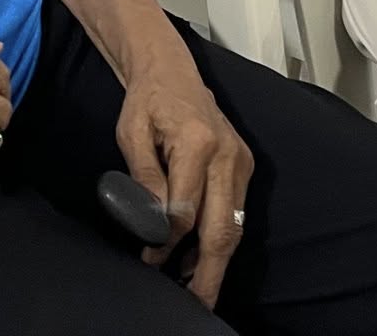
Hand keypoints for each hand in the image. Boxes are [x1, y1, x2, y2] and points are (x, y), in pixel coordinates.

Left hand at [116, 55, 253, 307]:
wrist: (172, 71)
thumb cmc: (148, 100)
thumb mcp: (132, 134)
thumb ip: (145, 178)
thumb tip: (153, 224)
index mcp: (198, 143)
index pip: (186, 211)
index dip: (167, 243)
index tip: (150, 259)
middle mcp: (228, 155)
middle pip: (221, 228)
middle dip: (208, 272)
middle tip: (194, 303)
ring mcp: (240, 161)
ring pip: (233, 226)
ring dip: (215, 260)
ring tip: (196, 288)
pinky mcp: (244, 165)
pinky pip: (234, 212)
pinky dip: (220, 238)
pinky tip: (200, 257)